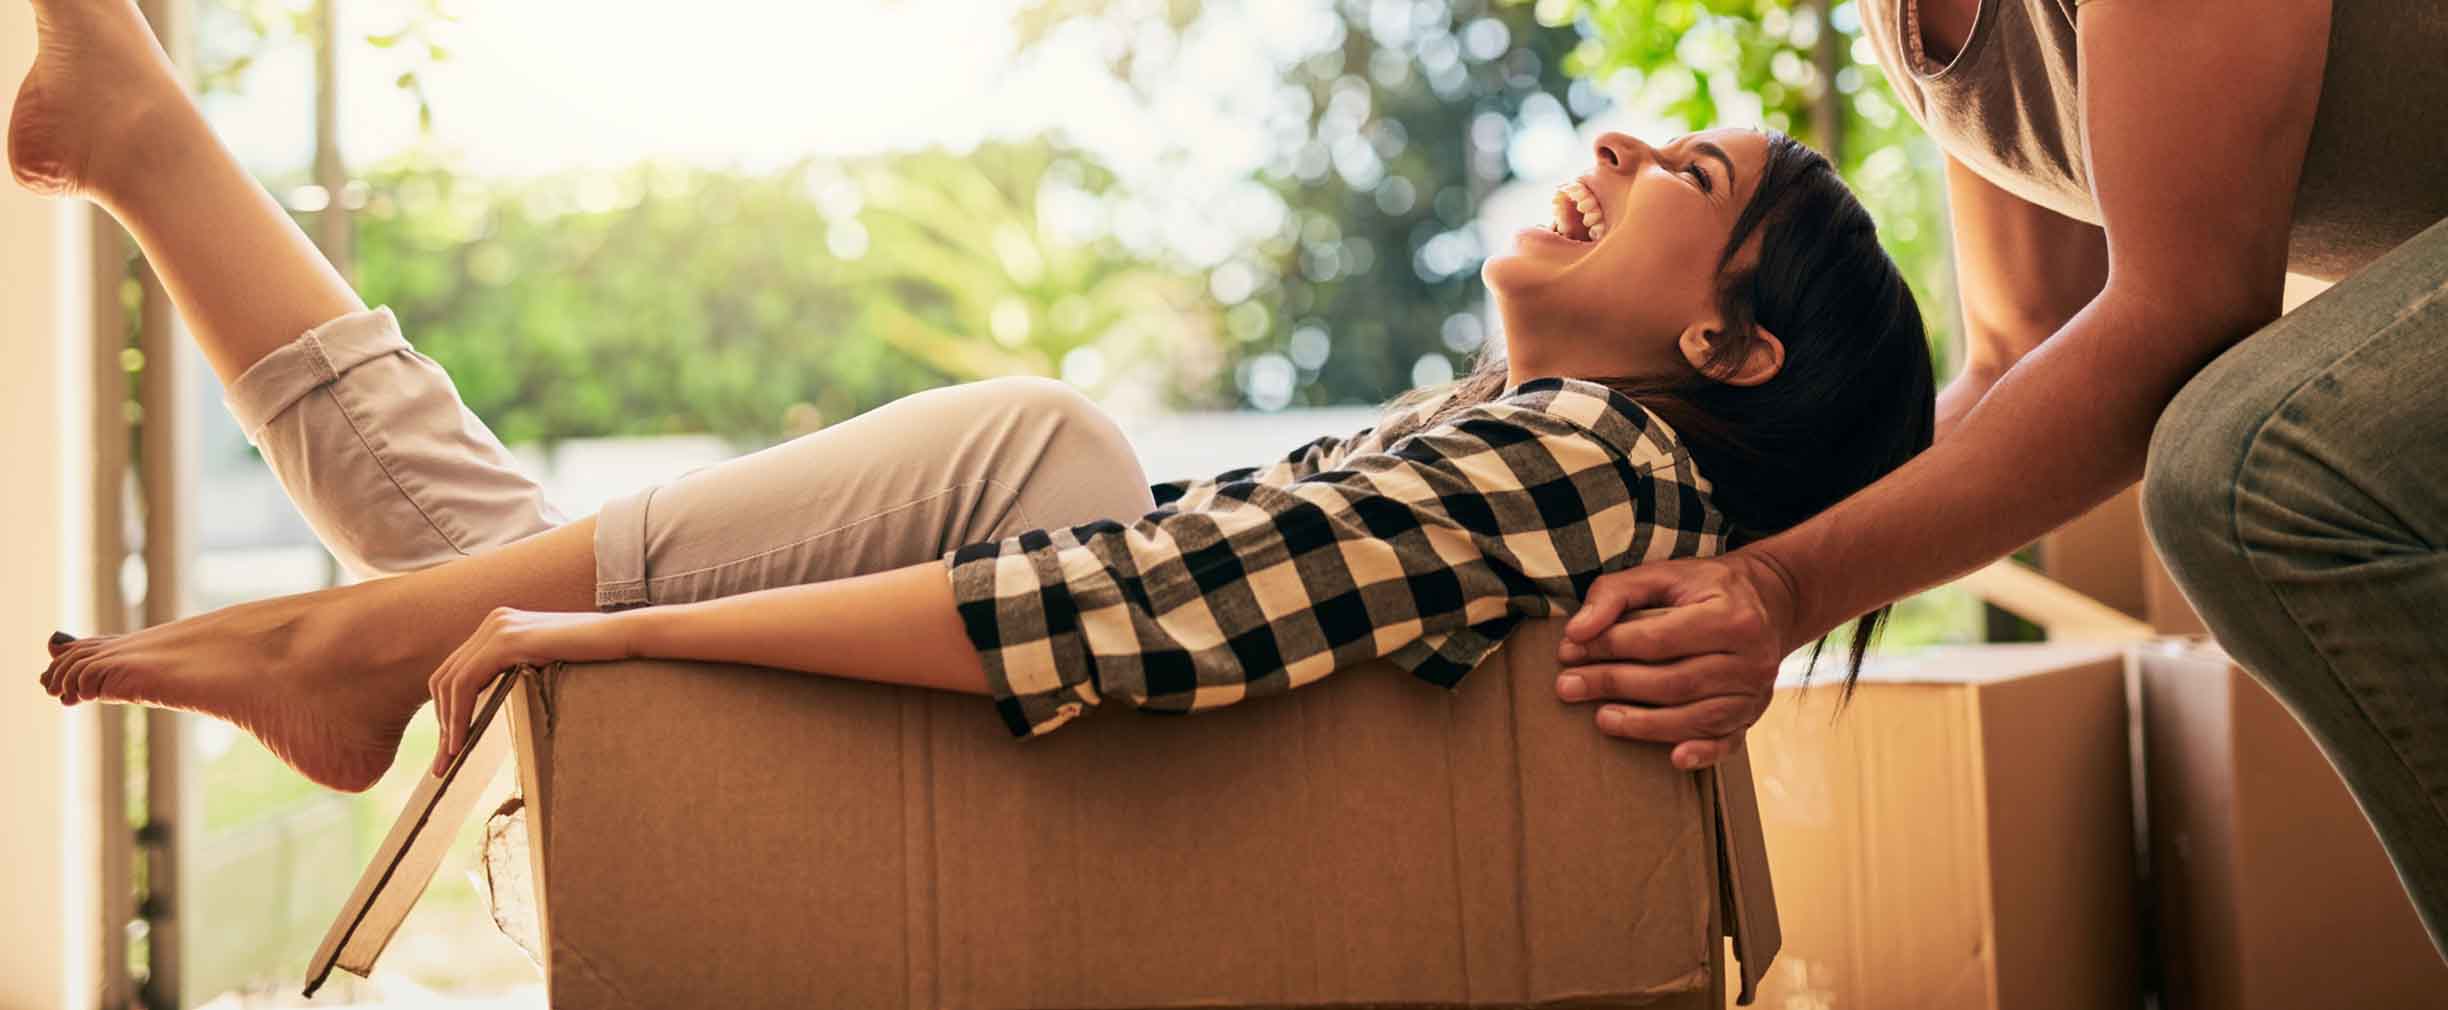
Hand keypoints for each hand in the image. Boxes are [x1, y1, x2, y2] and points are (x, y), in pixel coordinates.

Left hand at [428, 607, 637, 777]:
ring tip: (451, 756)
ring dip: (447, 723)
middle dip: (442, 720)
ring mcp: (498, 627)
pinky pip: (466, 682)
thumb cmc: (596, 656)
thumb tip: (503, 701)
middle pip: (445, 676)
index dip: (447, 709)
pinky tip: (461, 741)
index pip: (457, 670)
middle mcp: (494, 621)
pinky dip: (459, 715)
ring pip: (450, 682)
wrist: (620, 637)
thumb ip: (523, 670)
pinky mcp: (506, 640)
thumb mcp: (548, 662)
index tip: (451, 744)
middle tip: (444, 759)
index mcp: (501, 625)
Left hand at [1553, 549, 1800, 769]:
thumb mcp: (1662, 574)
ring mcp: (1755, 692)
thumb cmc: (1703, 588)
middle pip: (1674, 681)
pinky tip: (1674, 759)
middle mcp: (1751, 657)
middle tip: (1568, 686)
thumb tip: (1576, 632)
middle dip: (1614, 684)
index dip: (1610, 646)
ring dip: (1643, 723)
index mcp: (1730, 615)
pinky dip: (1701, 753)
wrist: (1766, 602)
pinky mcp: (1752, 715)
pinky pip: (1727, 742)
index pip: (1659, 638)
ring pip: (1695, 716)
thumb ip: (1615, 594)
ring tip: (1599, 718)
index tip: (1569, 650)